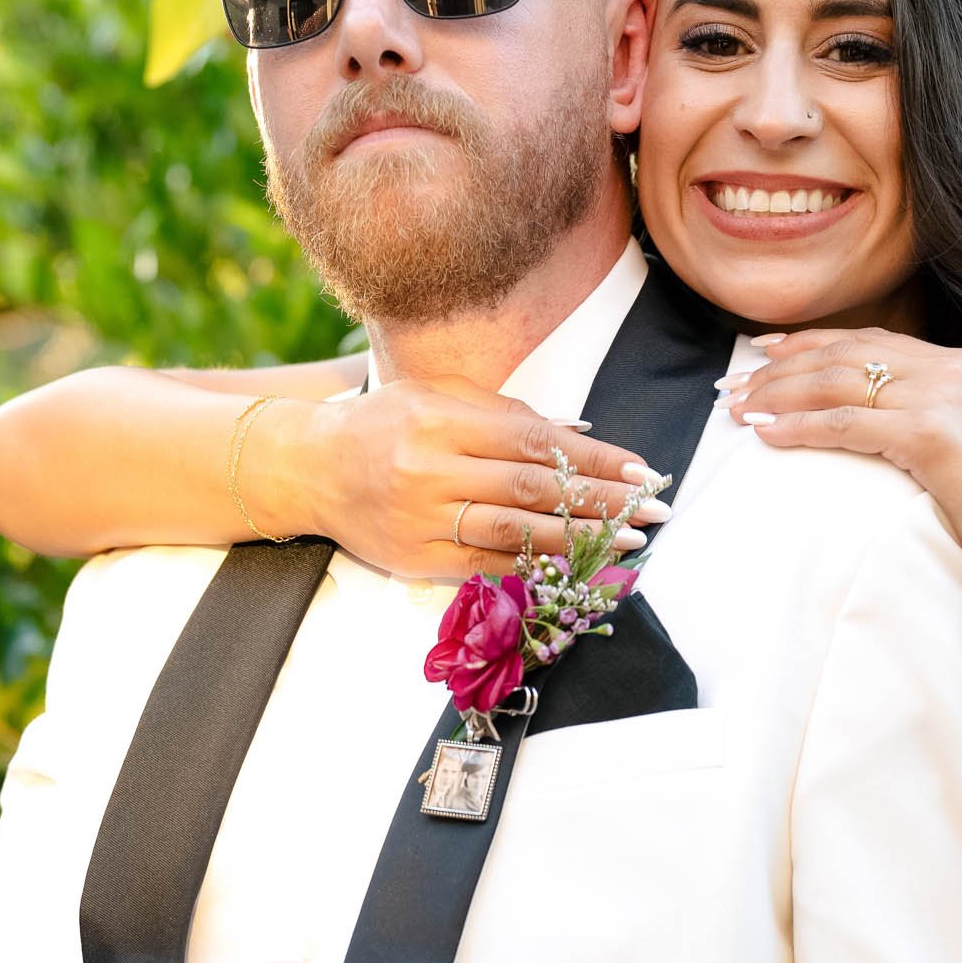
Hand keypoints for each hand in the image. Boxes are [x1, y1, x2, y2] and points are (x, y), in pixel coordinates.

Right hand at [259, 379, 667, 579]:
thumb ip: (506, 411)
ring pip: (514, 532)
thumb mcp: (439, 395)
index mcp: (443, 420)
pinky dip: (534, 566)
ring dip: (579, 539)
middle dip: (601, 500)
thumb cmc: (384, 423)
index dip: (593, 457)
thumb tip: (579, 430)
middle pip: (533, 488)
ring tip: (628, 543)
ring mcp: (423, 518)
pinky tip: (574, 567)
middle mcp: (432, 469)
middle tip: (653, 510)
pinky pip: (485, 565)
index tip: (640, 469)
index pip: (535, 441)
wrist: (308, 468)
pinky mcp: (416, 558)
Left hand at [721, 326, 961, 594]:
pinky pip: (846, 424)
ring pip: (838, 383)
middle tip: (733, 383)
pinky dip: (800, 426)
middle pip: (845, 355)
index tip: (767, 351)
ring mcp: (943, 398)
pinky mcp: (931, 435)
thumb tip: (909, 428)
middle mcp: (951, 370)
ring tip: (737, 408)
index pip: (871, 341)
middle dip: (780, 368)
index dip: (812, 344)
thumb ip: (948, 422)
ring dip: (778, 394)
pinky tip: (768, 435)